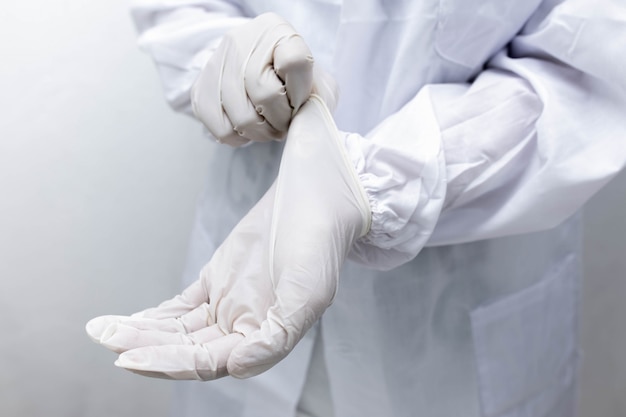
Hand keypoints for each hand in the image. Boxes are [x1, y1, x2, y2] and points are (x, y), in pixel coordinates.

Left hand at [86, 96, 369, 379]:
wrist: (315, 198)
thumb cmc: (318, 245)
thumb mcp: (307, 295)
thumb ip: (274, 337)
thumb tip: (235, 367)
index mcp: (263, 336)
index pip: (208, 361)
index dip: (169, 363)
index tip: (130, 359)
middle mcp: (242, 326)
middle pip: (186, 349)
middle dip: (145, 347)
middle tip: (106, 340)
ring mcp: (228, 302)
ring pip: (179, 330)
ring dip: (143, 333)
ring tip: (104, 330)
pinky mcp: (218, 279)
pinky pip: (182, 306)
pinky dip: (157, 315)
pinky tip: (133, 321)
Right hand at [191, 13, 336, 146]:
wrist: (258, 72)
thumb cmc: (293, 81)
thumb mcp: (316, 81)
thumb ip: (318, 96)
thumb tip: (303, 120)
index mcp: (276, 31)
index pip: (295, 62)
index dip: (300, 93)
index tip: (299, 102)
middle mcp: (242, 41)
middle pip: (265, 94)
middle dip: (280, 119)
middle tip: (283, 122)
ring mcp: (217, 63)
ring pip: (242, 116)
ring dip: (261, 133)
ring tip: (268, 127)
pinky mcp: (200, 88)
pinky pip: (221, 128)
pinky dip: (239, 138)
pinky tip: (247, 129)